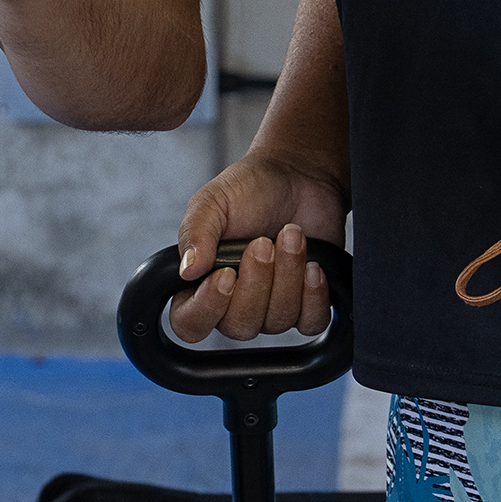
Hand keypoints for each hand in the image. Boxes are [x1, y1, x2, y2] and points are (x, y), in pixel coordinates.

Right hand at [166, 153, 345, 344]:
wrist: (298, 174)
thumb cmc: (250, 188)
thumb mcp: (213, 201)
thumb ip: (195, 233)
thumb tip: (187, 270)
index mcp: (201, 282)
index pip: (189, 323)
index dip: (206, 309)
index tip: (226, 274)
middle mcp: (234, 302)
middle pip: (239, 326)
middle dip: (256, 283)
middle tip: (263, 243)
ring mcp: (271, 306)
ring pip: (277, 321)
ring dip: (287, 276)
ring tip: (291, 236)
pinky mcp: (306, 304)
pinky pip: (311, 322)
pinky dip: (314, 295)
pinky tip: (312, 266)